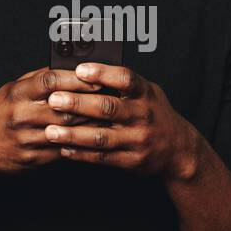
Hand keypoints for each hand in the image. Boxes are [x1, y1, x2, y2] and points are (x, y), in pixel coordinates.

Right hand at [0, 66, 104, 179]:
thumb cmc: (2, 113)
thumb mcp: (13, 89)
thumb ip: (38, 78)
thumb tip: (68, 65)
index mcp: (17, 94)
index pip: (50, 81)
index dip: (75, 79)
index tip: (97, 78)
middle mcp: (20, 115)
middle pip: (62, 107)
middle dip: (90, 102)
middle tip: (113, 98)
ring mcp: (26, 138)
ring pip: (66, 130)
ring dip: (90, 124)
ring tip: (110, 118)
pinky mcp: (32, 157)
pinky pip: (62, 150)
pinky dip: (81, 143)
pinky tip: (95, 138)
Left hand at [41, 62, 202, 179]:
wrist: (178, 149)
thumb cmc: (154, 113)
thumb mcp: (147, 92)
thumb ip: (123, 84)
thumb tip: (86, 69)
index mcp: (145, 94)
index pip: (125, 79)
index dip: (102, 73)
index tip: (79, 70)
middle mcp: (142, 116)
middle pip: (107, 108)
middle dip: (78, 104)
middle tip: (53, 100)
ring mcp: (137, 140)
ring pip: (101, 137)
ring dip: (73, 134)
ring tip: (51, 131)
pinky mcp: (131, 160)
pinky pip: (102, 157)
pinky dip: (81, 154)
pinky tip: (64, 149)